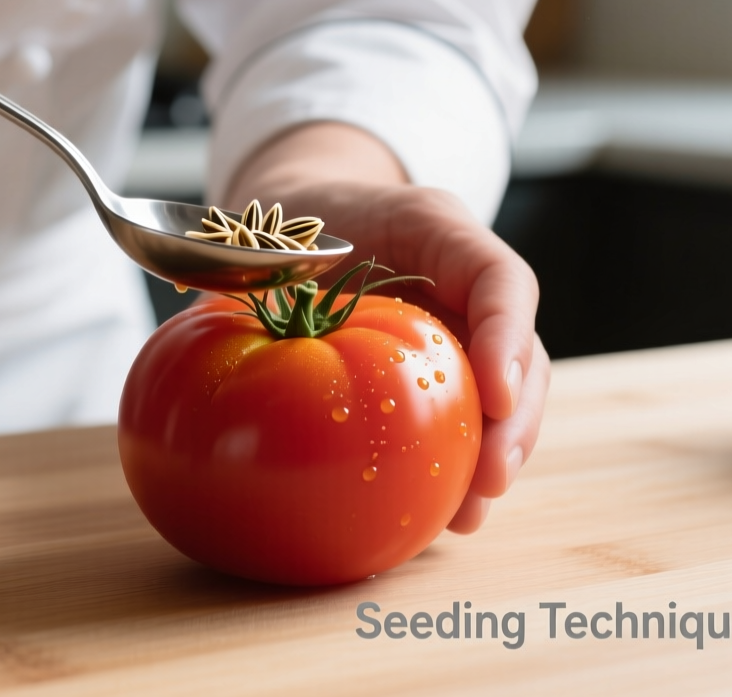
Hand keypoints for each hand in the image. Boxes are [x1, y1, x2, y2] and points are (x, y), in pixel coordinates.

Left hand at [223, 123, 548, 533]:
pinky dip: (461, 467)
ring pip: (510, 394)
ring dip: (499, 457)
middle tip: (489, 479)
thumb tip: (209, 314)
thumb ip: (258, 262)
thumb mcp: (273, 228)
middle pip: (523, 348)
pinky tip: (441, 518)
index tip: (495, 397)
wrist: (307, 214)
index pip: (497, 275)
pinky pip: (469, 420)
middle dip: (516, 420)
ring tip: (470, 515)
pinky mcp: (450, 372)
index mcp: (436, 230)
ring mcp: (466, 329)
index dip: (507, 335)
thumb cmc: (291, 222)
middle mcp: (466, 282)